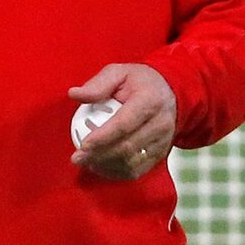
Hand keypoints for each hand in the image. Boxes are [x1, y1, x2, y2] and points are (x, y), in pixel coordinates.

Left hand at [70, 62, 178, 180]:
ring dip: (106, 165)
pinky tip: (100, 166)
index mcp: (150, 100)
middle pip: (127, 147)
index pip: (124, 124)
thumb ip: (97, 84)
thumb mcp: (118, 72)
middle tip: (77, 158)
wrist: (170, 92)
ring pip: (131, 162)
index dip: (102, 138)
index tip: (82, 146)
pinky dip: (116, 172)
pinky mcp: (161, 153)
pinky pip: (137, 170)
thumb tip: (74, 94)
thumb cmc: (139, 82)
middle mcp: (160, 123)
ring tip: (86, 162)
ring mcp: (163, 141)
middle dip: (99, 155)